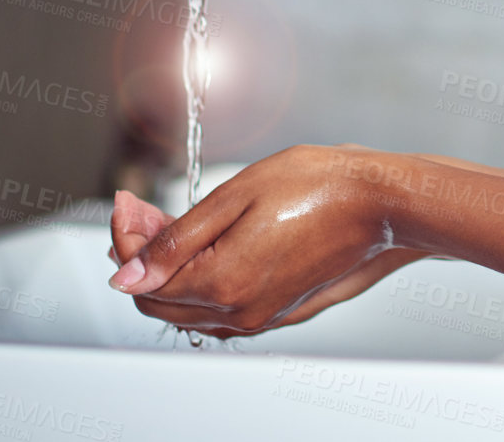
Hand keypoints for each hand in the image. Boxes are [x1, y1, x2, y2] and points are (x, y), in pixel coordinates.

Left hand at [105, 143, 430, 335]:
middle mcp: (239, 311)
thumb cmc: (317, 187)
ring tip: (173, 221)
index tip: (127, 202)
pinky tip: (207, 244)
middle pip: (159, 301)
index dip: (125, 239)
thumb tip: (128, 275)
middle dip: (142, 255)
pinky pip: (219, 310)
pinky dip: (199, 282)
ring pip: (187, 308)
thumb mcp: (234, 197)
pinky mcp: (278, 309)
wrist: (378, 202)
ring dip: (169, 269)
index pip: (143, 280)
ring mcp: (260, 315)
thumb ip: (176, 240)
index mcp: (223, 283)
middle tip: (145, 209)